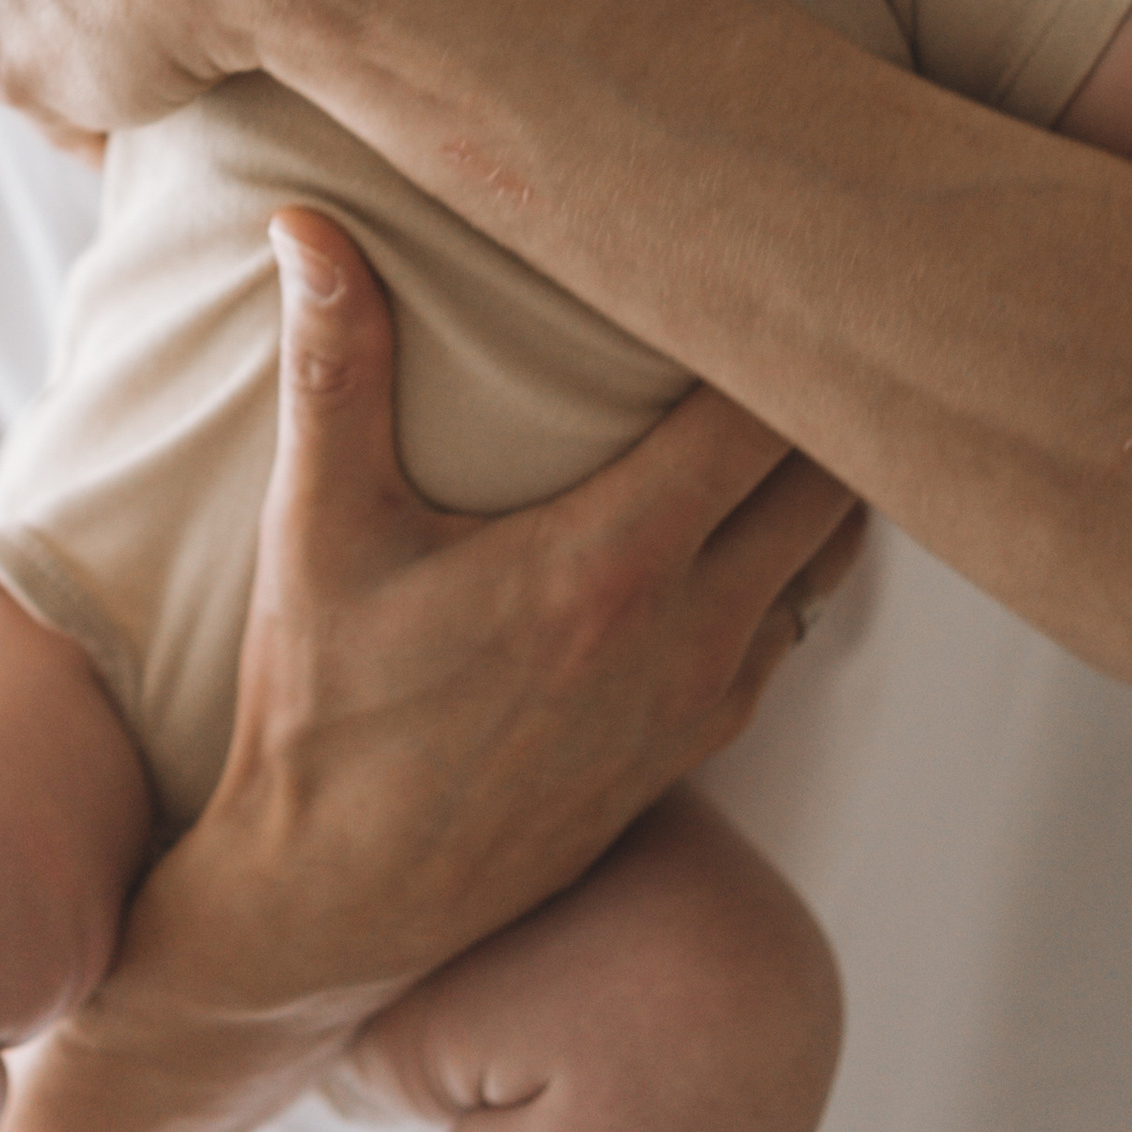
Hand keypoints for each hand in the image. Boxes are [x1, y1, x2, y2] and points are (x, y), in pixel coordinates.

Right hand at [163, 211, 861, 1008]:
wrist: (335, 909)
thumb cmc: (323, 718)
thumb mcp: (317, 532)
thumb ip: (332, 368)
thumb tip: (303, 222)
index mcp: (611, 562)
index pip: (760, 416)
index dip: (783, 331)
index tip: (787, 260)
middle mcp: (686, 633)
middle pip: (828, 481)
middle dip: (828, 394)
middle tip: (814, 307)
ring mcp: (701, 700)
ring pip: (826, 559)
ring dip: (824, 478)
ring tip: (803, 395)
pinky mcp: (690, 750)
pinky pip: (789, 628)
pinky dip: (794, 560)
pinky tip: (753, 516)